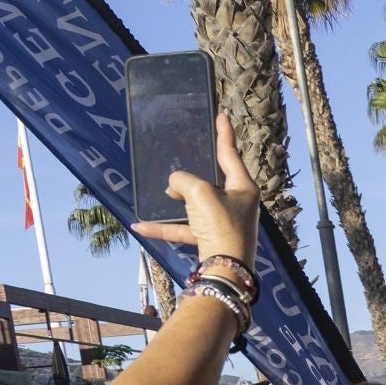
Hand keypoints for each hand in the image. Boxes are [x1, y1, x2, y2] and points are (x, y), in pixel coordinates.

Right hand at [128, 112, 258, 267]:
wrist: (224, 269)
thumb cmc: (220, 226)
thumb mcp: (199, 193)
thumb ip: (183, 180)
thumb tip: (175, 186)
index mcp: (243, 187)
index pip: (230, 153)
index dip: (224, 132)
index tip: (223, 114)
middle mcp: (238, 204)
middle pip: (212, 179)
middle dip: (193, 173)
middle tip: (183, 160)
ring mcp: (224, 222)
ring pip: (196, 204)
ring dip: (177, 200)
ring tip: (162, 194)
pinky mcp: (211, 239)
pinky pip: (184, 228)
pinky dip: (165, 227)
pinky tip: (141, 226)